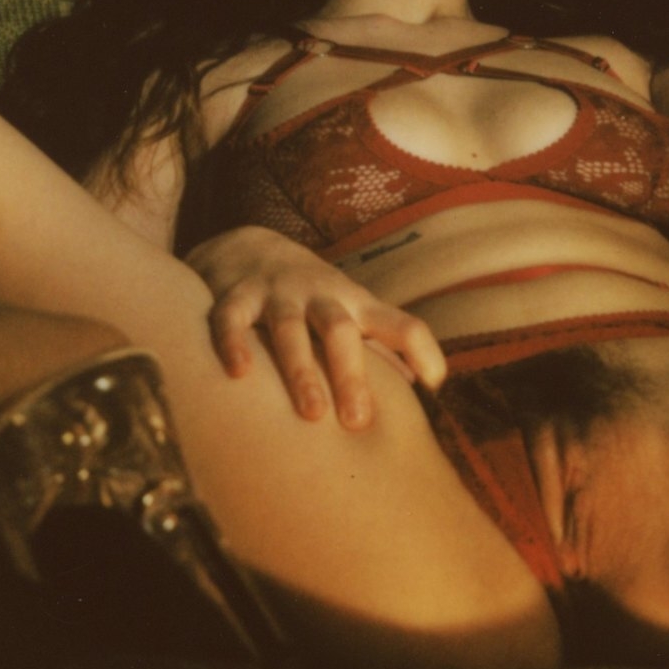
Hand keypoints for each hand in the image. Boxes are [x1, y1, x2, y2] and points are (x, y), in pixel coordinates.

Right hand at [183, 226, 445, 428]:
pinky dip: (234, 343)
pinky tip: (238, 373)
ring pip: (290, 329)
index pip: (400, 323)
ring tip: (311, 414)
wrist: (247, 246)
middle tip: (358, 422)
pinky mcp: (236, 295)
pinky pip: (232, 319)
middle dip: (351, 375)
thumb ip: (381, 348)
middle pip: (340, 330)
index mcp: (355, 305)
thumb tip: (422, 384)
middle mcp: (320, 296)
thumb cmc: (312, 296)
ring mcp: (277, 294)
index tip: (436, 384)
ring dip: (301, 370)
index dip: (422, 348)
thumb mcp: (349, 313)